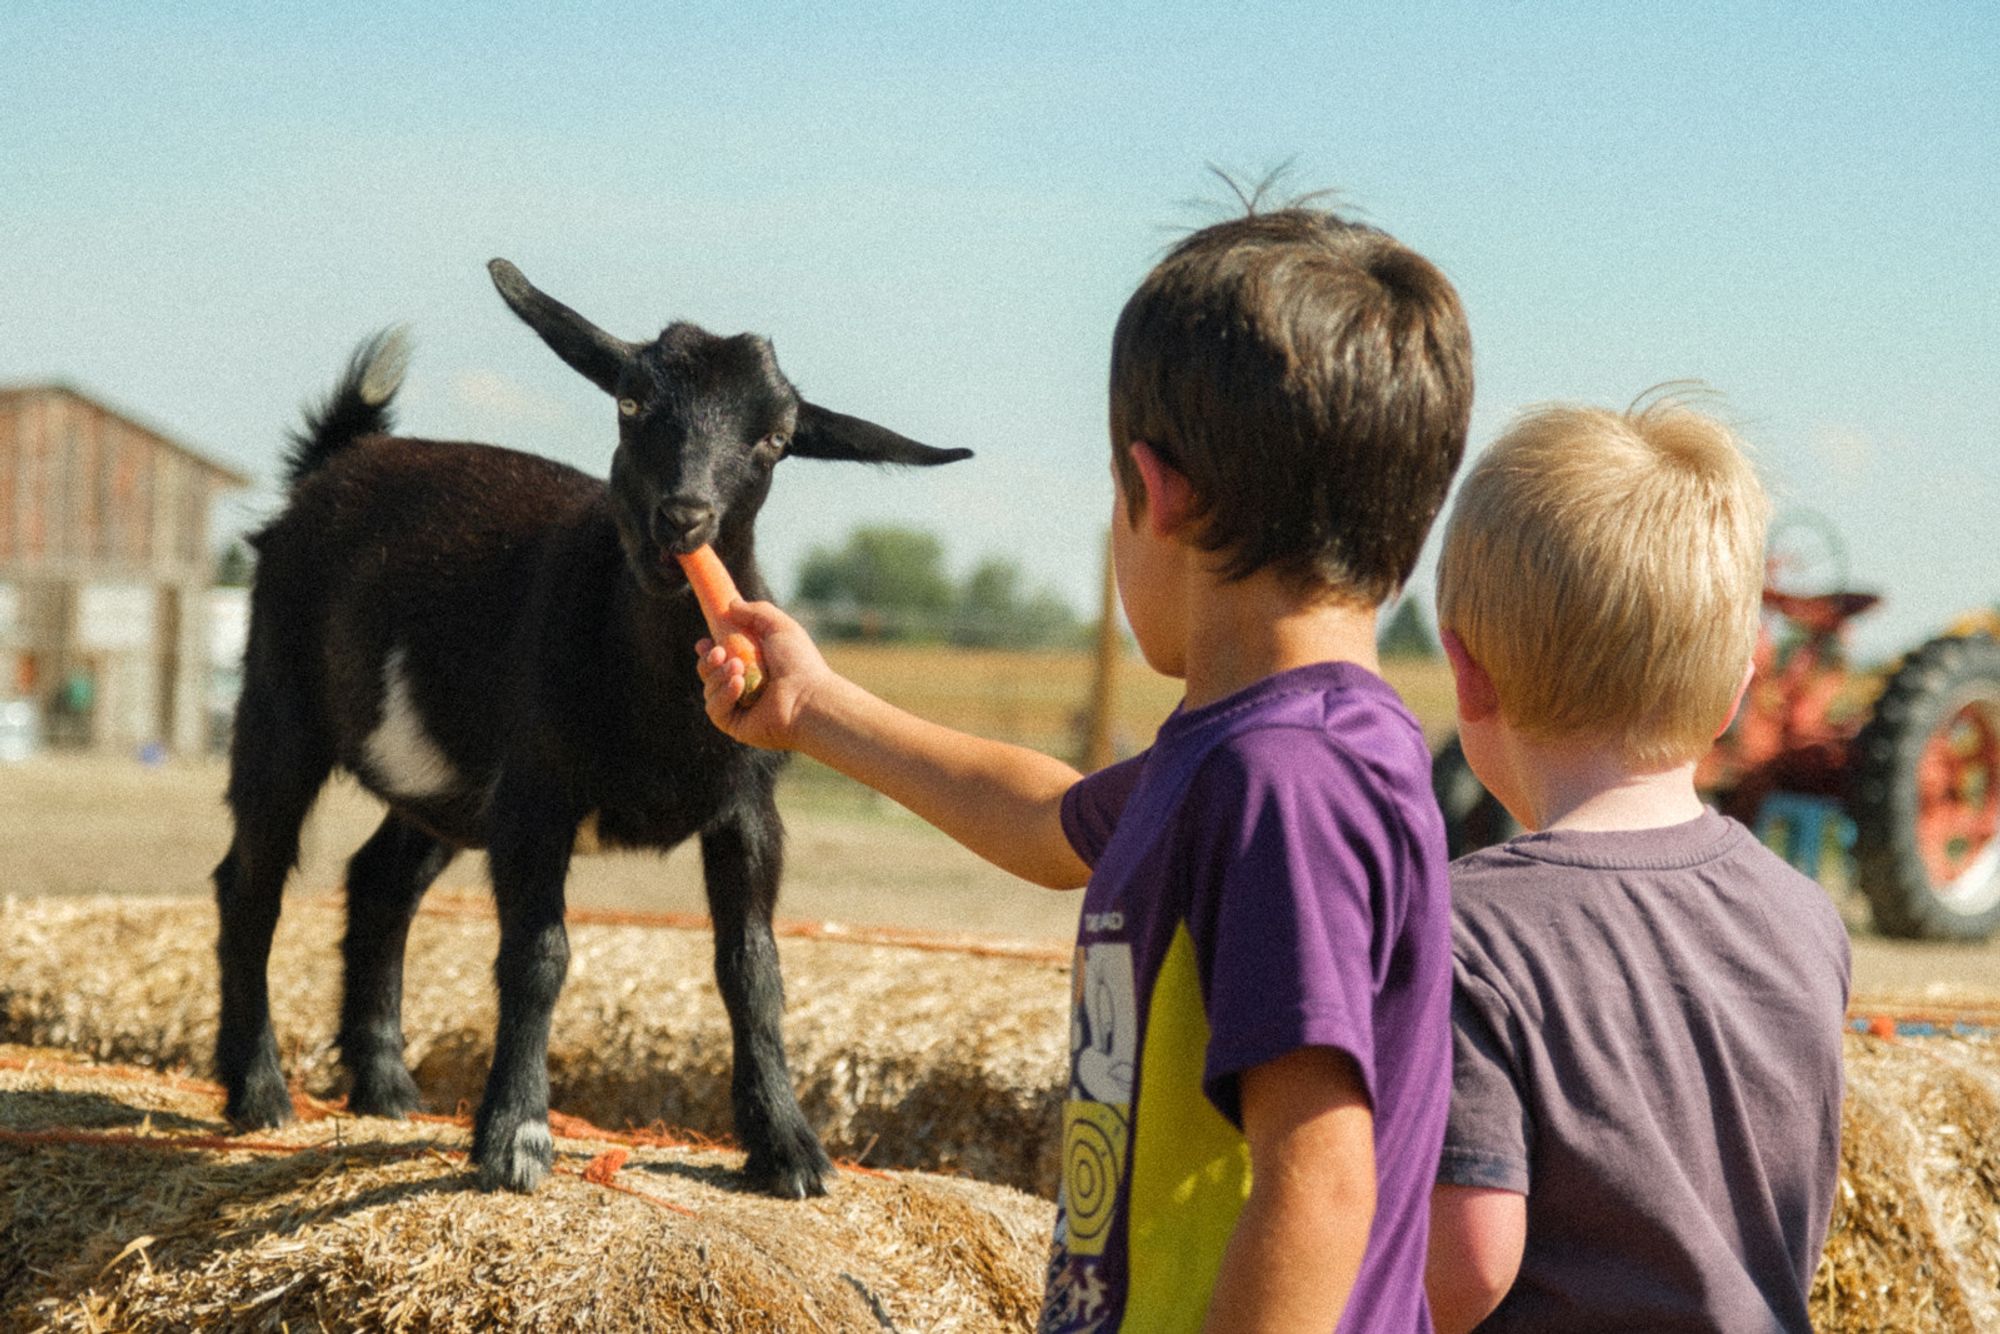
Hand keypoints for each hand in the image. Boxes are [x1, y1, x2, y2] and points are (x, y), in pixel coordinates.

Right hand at [694, 600, 834, 750]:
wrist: (809, 699)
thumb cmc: (799, 663)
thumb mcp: (779, 627)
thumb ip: (756, 612)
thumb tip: (730, 605)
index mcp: (753, 666)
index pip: (720, 659)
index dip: (708, 651)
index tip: (704, 642)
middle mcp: (745, 688)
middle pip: (708, 673)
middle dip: (708, 661)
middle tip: (720, 653)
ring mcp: (740, 708)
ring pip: (709, 690)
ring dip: (718, 676)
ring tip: (738, 668)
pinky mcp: (736, 726)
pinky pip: (715, 709)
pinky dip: (723, 695)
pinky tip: (739, 686)